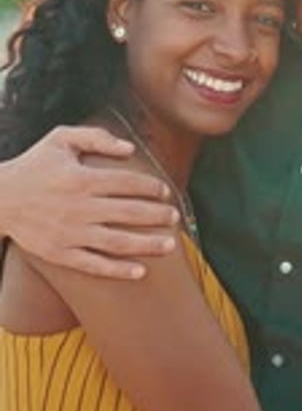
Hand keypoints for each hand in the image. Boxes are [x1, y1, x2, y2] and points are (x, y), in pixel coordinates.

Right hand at [0, 126, 179, 277]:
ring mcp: (71, 233)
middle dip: (158, 216)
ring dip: (147, 245)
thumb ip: (96, 138)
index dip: (152, 187)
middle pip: (130, 213)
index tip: (165, 191)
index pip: (128, 183)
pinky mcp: (61, 254)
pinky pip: (94, 265)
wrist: (0, 198)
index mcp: (83, 179)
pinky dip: (118, 270)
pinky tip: (140, 272)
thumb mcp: (60, 139)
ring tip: (170, 246)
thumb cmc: (34, 165)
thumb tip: (130, 149)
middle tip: (175, 218)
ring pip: (118, 242)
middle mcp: (80, 207)